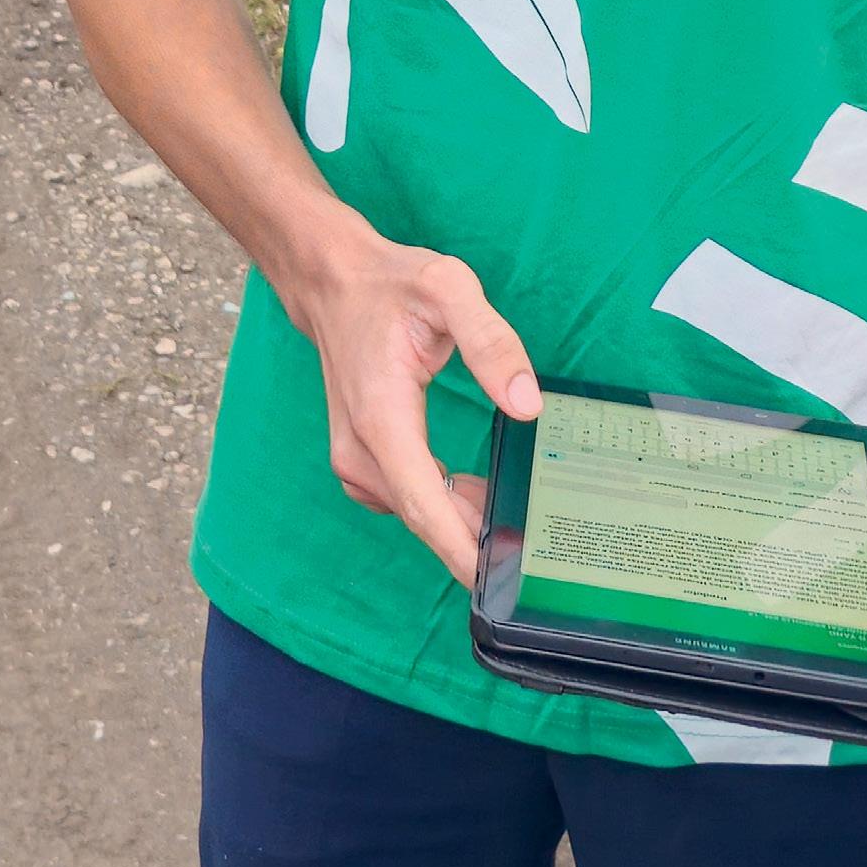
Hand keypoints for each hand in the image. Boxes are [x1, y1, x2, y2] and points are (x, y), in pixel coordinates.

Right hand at [279, 216, 538, 585]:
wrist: (332, 280)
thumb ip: (492, 344)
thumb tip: (526, 405)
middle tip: (534, 554)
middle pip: (424, 517)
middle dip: (474, 542)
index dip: (462, 552)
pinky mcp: (359, 456)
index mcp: (382, 418)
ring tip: (514, 520)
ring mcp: (354, 456)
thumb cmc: (391, 283)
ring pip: (414, 510)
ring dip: (459, 521)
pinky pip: (403, 497)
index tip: (496, 586)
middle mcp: (360, 449)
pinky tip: (472, 492)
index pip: (425, 507)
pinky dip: (438, 503)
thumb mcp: (450, 289)